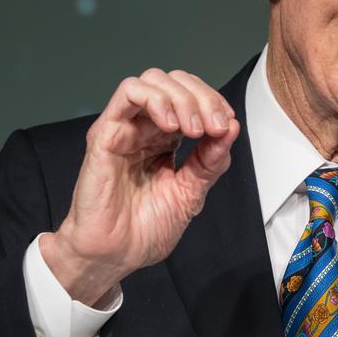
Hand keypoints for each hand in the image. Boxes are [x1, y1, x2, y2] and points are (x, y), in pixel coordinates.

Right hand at [40, 68, 239, 305]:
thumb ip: (210, 161)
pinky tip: (172, 125)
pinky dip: (156, 99)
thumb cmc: (142, 230)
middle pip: (175, 82)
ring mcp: (124, 129)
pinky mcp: (105, 134)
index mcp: (163, 140)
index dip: (213, 103)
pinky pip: (127, 93)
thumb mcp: (190, 193)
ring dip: (183, 98)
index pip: (190, 98)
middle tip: (216, 126)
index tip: (227, 127)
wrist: (113, 257)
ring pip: (152, 80)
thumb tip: (232, 128)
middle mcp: (144, 129)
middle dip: (203, 98)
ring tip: (195, 129)